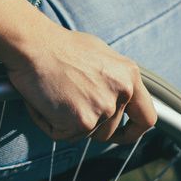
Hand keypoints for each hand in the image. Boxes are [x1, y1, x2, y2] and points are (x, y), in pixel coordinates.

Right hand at [5, 23, 156, 142]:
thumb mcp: (100, 57)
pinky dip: (48, 123)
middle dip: (86, 124)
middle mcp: (122, 93)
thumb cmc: (58, 47)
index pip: (146, 117)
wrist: (34, 44)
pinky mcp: (83, 121)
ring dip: (66, 123)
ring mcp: (104, 108)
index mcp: (130, 76)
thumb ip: (113, 81)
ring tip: (53, 94)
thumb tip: (114, 99)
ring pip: (85, 135)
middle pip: (108, 131)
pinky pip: (62, 135)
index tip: (122, 135)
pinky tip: (43, 100)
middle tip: (65, 101)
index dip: (133, 131)